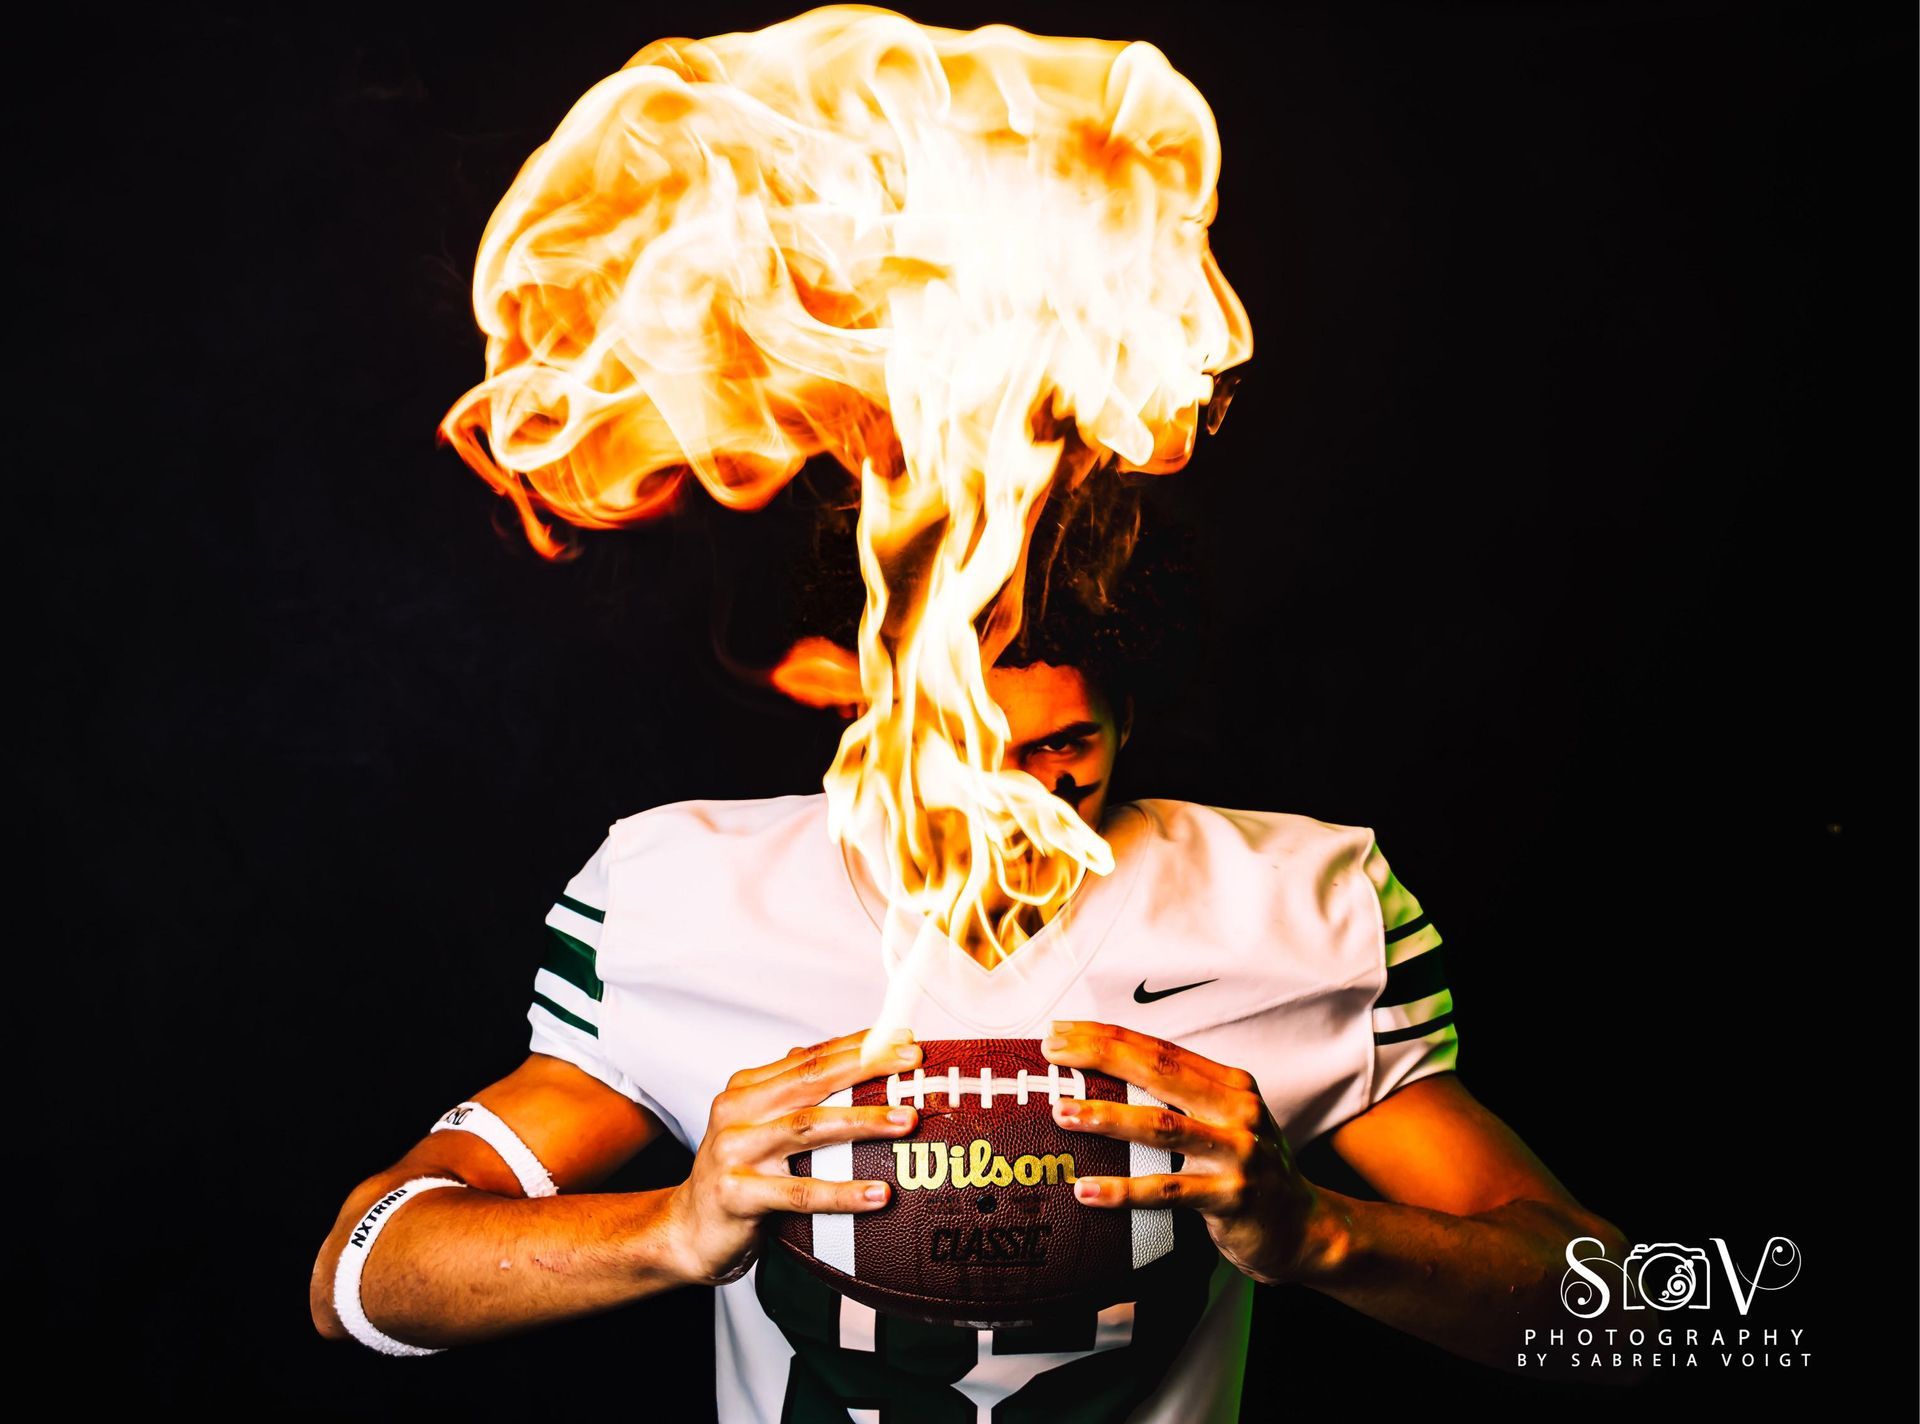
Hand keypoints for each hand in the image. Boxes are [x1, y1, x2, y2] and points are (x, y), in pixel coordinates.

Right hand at [664, 1028, 922, 1287]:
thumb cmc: (736, 1175)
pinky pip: (799, 1193)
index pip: (811, 1057)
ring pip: (808, 1128)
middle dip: (867, 1067)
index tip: (902, 1039)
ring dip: (863, 1122)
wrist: (687, 1230)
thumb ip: (796, 1091)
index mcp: (748, 1089)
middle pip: (812, 1080)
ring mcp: (734, 1151)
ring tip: (907, 1121)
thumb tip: (846, 1053)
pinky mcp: (737, 1194)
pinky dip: (841, 1193)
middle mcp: (738, 1111)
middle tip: (911, 1063)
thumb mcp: (761, 1125)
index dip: (858, 1045)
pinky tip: (879, 1195)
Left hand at [1041, 1020, 1322, 1284]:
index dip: (1109, 1037)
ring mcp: (1237, 1153)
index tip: (1063, 1031)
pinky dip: (1123, 1190)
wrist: (1306, 1230)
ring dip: (1106, 1117)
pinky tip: (1086, 1190)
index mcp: (1231, 1085)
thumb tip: (1108, 1078)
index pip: (1161, 1050)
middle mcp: (1237, 1111)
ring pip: (1161, 1126)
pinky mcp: (1232, 1197)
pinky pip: (1167, 1191)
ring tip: (1061, 1112)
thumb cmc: (1249, 1171)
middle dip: (1101, 1057)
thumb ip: (1182, 1100)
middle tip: (1053, 1054)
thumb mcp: (1225, 1123)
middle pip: (1159, 1072)